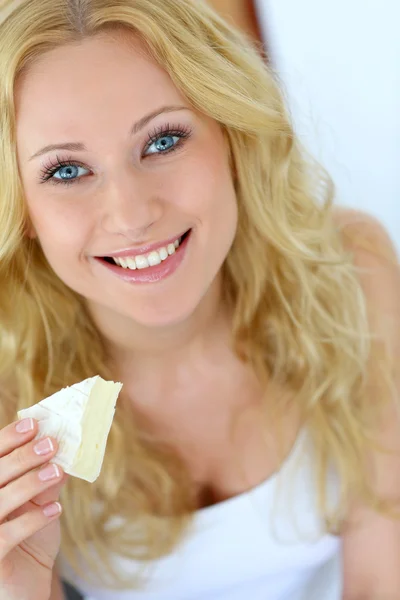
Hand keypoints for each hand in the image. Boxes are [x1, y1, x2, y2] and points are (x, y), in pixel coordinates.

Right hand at [0, 417, 67, 599]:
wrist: (25, 586)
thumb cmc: (29, 539)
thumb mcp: (40, 503)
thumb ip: (47, 478)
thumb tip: (66, 446)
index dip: (7, 438)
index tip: (33, 422)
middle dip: (21, 457)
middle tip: (51, 444)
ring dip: (28, 483)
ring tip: (57, 472)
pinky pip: (4, 537)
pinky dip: (31, 520)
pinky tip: (54, 509)